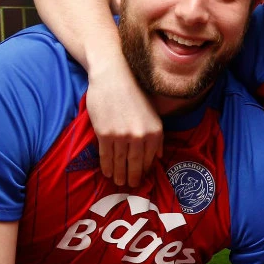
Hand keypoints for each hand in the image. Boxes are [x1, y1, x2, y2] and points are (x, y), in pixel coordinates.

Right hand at [86, 57, 162, 186]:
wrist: (113, 76)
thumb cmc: (133, 93)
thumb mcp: (152, 114)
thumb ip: (156, 136)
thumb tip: (158, 157)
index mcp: (155, 131)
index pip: (150, 159)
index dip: (144, 171)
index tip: (141, 179)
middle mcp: (141, 136)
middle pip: (135, 164)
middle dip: (132, 177)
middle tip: (130, 186)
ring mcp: (122, 136)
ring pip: (120, 162)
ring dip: (118, 175)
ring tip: (118, 182)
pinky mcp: (105, 134)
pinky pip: (106, 156)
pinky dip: (106, 166)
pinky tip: (107, 172)